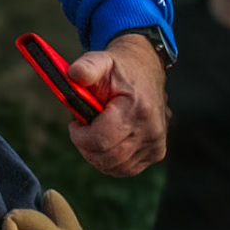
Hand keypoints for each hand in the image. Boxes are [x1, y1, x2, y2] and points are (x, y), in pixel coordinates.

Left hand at [65, 33, 168, 175]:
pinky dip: (110, 160)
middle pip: (106, 157)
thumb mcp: (100, 60)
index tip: (75, 124)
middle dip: (86, 146)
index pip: (101, 139)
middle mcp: (151, 130)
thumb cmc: (119, 69)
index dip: (80, 136)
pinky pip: (124, 169)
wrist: (146, 69)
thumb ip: (86, 67)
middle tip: (82, 128)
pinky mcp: (156, 153)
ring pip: (114, 167)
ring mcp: (155, 144)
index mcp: (137, 108)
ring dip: (96, 154)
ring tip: (95, 131)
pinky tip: (107, 140)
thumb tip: (73, 74)